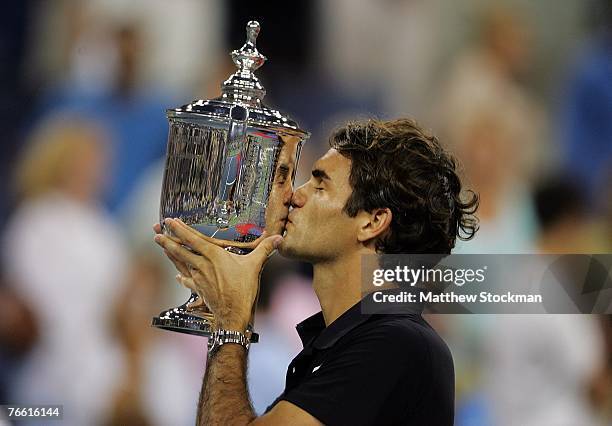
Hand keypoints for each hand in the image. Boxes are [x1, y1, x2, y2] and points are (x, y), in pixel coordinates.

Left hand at [154, 218, 282, 329]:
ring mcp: (198, 278)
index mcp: (213, 256)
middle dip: (167, 240)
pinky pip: (187, 281)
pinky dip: (182, 276)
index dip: (180, 229)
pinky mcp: (199, 290)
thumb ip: (264, 249)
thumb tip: (277, 238)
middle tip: (155, 232)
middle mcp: (202, 265)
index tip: (168, 221)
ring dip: (169, 253)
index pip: (193, 239)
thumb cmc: (243, 290)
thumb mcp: (254, 266)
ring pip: (180, 263)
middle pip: (180, 250)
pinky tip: (178, 276)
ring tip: (160, 245)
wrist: (233, 315)